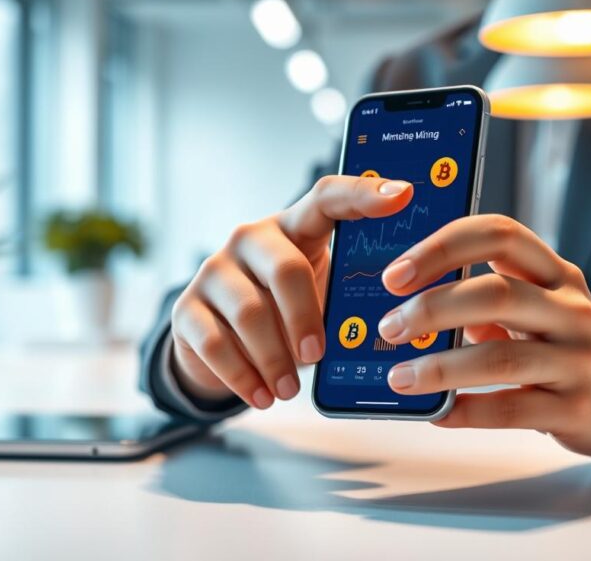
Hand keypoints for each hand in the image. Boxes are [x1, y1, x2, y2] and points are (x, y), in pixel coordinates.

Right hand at [170, 176, 414, 408]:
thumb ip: (346, 296)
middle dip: (307, 318)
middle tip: (320, 354)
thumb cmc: (285, 313)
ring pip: (249, 313)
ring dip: (275, 359)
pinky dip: (243, 377)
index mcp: (295, 227)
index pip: (328, 197)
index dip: (364, 194)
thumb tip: (396, 324)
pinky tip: (262, 396)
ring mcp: (214, 270)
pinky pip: (215, 344)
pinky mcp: (186, 308)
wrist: (217, 341)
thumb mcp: (318, 296)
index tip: (403, 195)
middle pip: (286, 269)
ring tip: (290, 391)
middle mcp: (251, 239)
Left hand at [378, 215, 590, 456]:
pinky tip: (438, 413)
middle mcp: (571, 309)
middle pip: (495, 294)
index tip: (395, 274)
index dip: (442, 248)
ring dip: (440, 368)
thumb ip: (485, 294)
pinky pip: (512, 409)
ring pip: (500, 358)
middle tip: (390, 327)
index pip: (499, 236)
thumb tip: (407, 301)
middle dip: (432, 309)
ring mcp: (578, 359)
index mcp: (555, 273)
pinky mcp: (576, 408)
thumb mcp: (539, 304)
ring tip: (400, 377)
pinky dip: (467, 411)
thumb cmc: (563, 343)